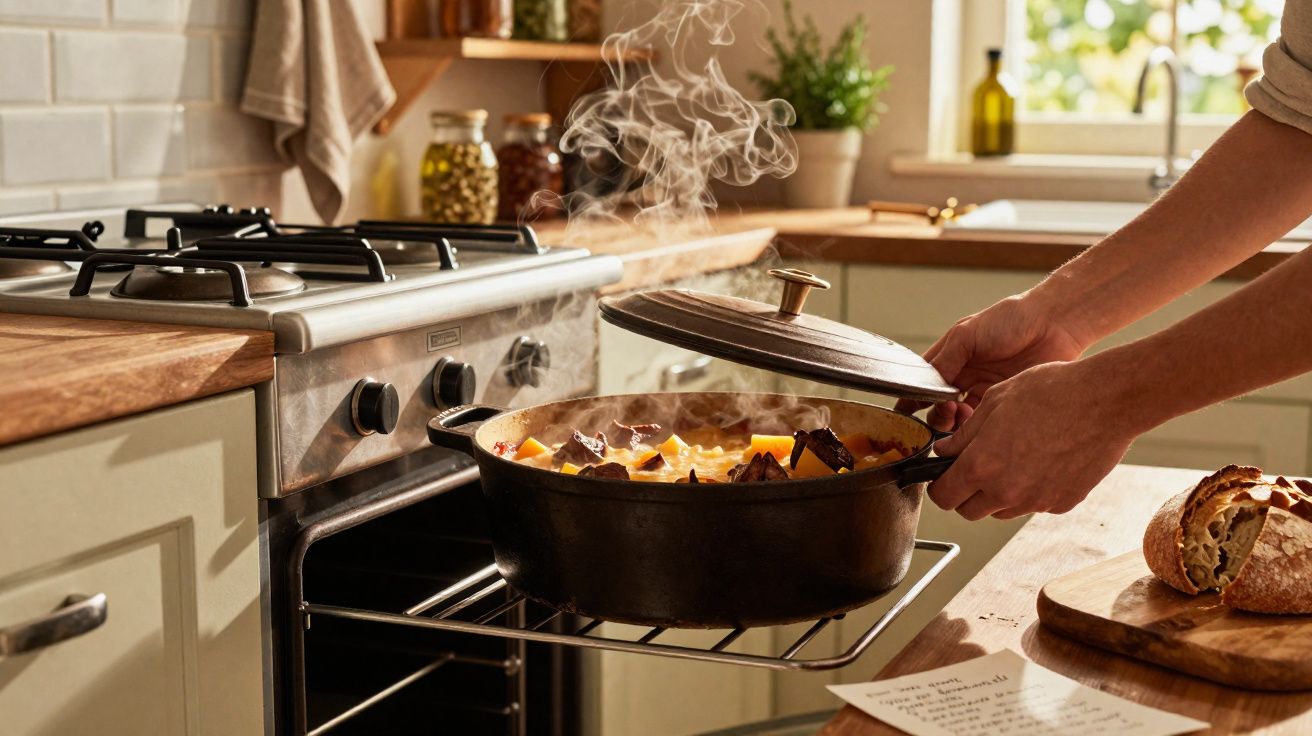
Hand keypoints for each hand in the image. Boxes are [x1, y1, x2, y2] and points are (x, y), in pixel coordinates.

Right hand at [894, 293, 1086, 430]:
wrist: (1052, 324)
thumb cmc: (1010, 319)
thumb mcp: (967, 333)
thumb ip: (946, 359)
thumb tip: (927, 386)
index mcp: (951, 357)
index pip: (924, 383)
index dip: (912, 398)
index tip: (906, 412)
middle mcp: (964, 376)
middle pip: (938, 406)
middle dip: (936, 414)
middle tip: (945, 410)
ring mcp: (983, 390)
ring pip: (959, 419)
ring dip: (954, 422)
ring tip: (960, 415)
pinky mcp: (1003, 402)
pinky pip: (982, 422)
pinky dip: (974, 427)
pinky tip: (976, 421)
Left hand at [926, 360, 1134, 519]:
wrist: (1105, 400)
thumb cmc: (1051, 391)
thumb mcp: (995, 401)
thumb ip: (965, 434)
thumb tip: (945, 451)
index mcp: (982, 465)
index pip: (943, 497)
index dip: (938, 486)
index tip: (943, 476)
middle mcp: (1007, 491)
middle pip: (969, 511)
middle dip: (964, 493)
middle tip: (974, 467)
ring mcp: (1037, 501)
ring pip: (1000, 511)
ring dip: (996, 493)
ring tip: (1011, 459)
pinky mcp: (1062, 503)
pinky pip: (1034, 504)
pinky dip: (1030, 490)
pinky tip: (1040, 461)